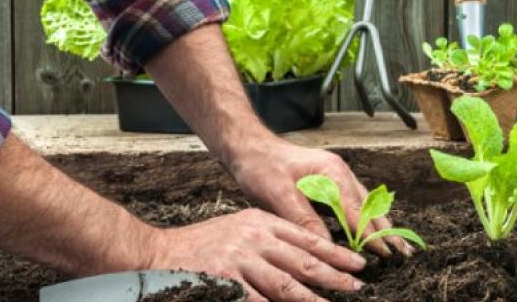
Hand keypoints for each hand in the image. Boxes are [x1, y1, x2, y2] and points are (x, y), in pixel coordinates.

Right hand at [149, 208, 365, 301]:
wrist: (158, 254)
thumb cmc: (202, 245)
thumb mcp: (239, 229)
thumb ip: (269, 239)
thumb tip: (304, 257)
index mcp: (259, 222)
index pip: (306, 237)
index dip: (335, 252)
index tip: (357, 263)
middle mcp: (253, 239)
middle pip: (302, 260)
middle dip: (334, 275)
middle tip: (358, 286)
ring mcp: (239, 261)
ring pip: (286, 285)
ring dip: (313, 299)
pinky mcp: (225, 283)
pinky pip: (258, 301)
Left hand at [230, 139, 412, 255]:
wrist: (249, 147)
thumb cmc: (262, 167)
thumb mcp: (279, 195)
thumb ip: (305, 220)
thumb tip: (326, 246)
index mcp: (332, 173)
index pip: (357, 210)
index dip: (371, 234)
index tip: (385, 253)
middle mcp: (340, 173)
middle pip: (369, 206)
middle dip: (387, 230)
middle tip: (404, 253)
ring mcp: (337, 176)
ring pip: (366, 204)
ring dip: (380, 225)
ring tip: (396, 246)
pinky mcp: (330, 182)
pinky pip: (355, 203)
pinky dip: (366, 219)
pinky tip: (373, 231)